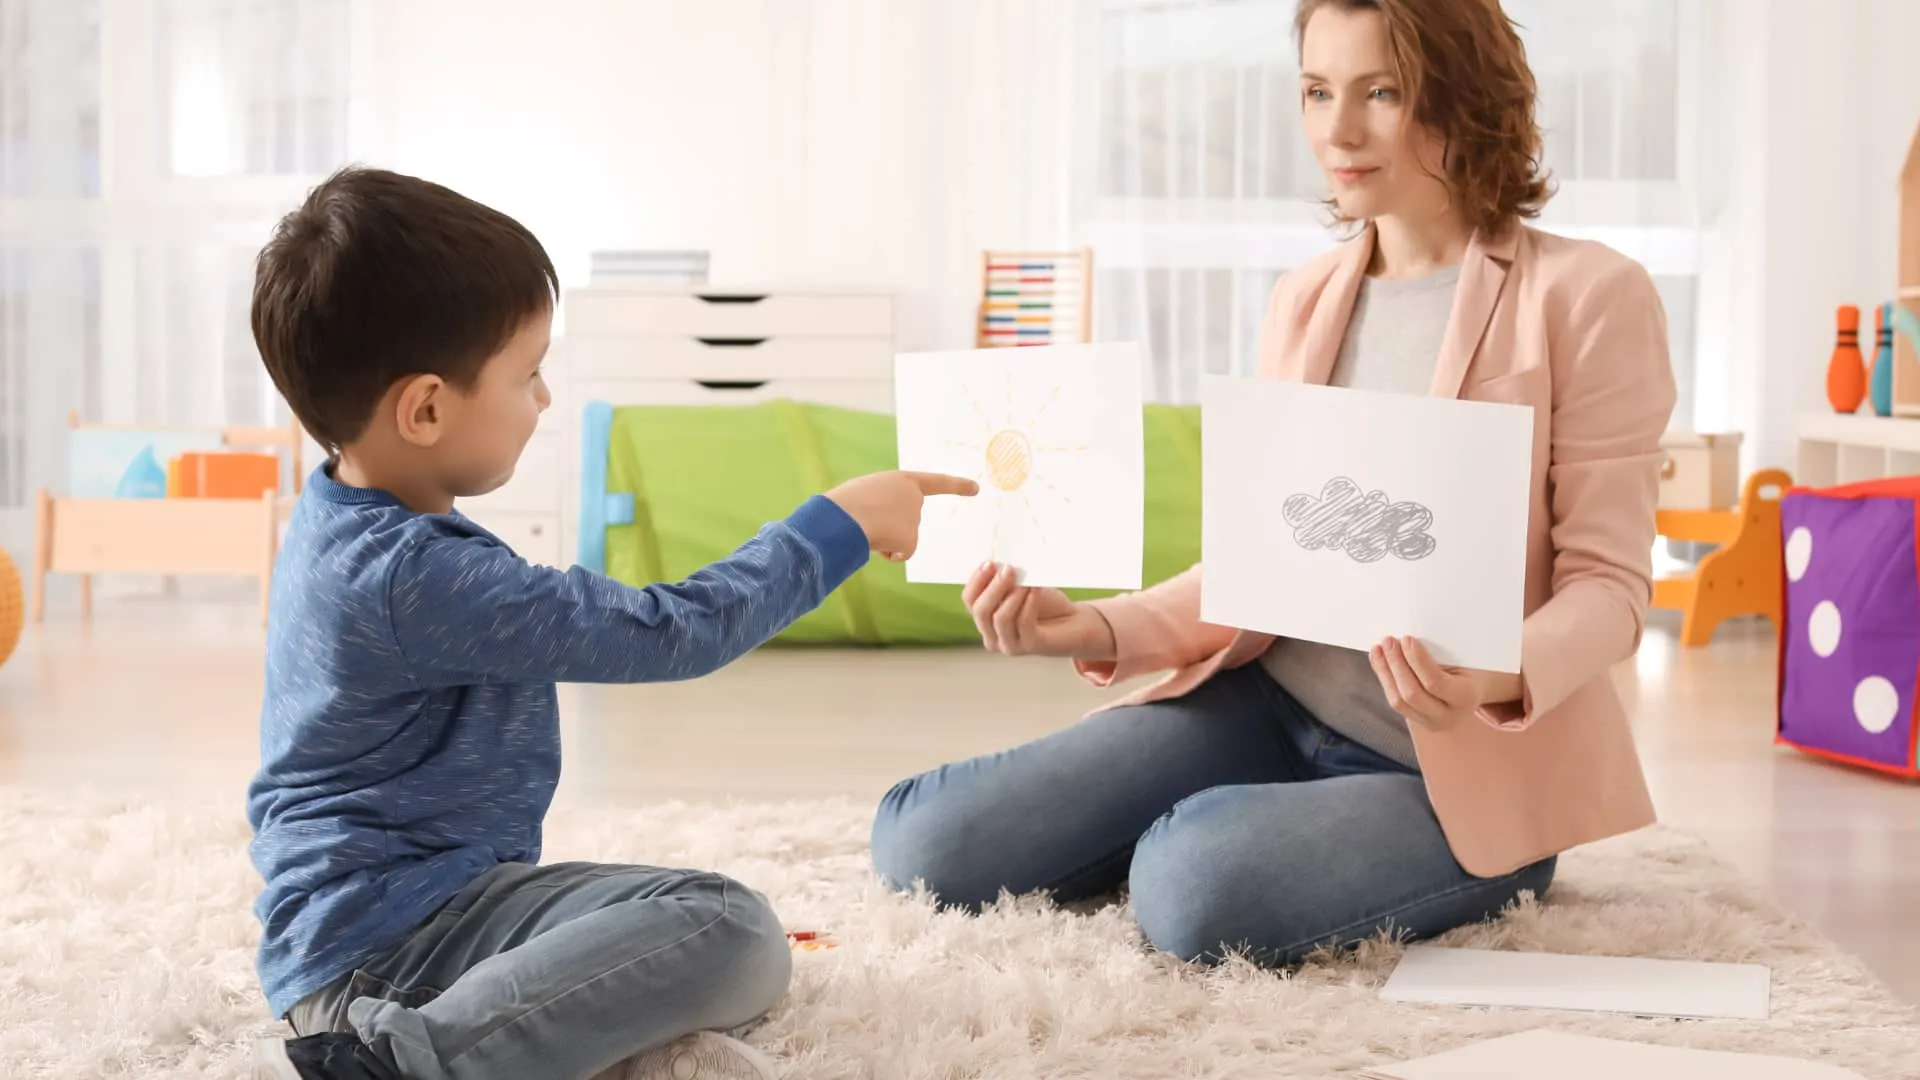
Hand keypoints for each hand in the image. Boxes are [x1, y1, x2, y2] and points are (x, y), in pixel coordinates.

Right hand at [824, 470, 977, 560]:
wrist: (842, 515)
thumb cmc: (844, 503)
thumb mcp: (865, 492)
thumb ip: (882, 502)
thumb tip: (883, 532)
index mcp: (902, 479)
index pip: (935, 483)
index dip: (956, 485)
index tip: (977, 488)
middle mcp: (914, 497)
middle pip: (905, 520)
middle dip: (887, 525)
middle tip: (865, 519)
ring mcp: (915, 518)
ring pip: (900, 538)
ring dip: (882, 537)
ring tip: (863, 526)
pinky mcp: (912, 540)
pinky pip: (900, 553)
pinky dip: (887, 552)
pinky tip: (873, 541)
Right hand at [962, 562, 1117, 659]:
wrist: (1074, 623)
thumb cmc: (1044, 603)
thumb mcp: (1021, 586)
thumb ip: (1005, 579)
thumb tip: (995, 565)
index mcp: (985, 618)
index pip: (969, 600)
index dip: (976, 580)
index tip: (989, 562)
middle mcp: (992, 635)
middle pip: (980, 611)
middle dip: (993, 587)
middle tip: (1009, 569)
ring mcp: (1009, 644)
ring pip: (1000, 618)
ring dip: (1013, 594)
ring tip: (1026, 580)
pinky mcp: (1030, 646)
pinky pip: (1023, 623)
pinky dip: (1029, 603)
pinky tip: (1036, 590)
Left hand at [1368, 635, 1521, 731]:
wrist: (1475, 691)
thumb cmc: (1470, 667)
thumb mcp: (1464, 660)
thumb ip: (1439, 654)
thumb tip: (1406, 640)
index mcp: (1466, 698)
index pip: (1435, 682)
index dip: (1417, 660)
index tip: (1406, 638)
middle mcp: (1448, 716)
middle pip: (1412, 694)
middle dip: (1396, 664)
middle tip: (1389, 640)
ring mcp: (1430, 723)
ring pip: (1398, 701)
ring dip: (1385, 672)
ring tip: (1379, 648)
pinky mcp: (1416, 721)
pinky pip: (1395, 701)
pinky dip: (1384, 679)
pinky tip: (1379, 660)